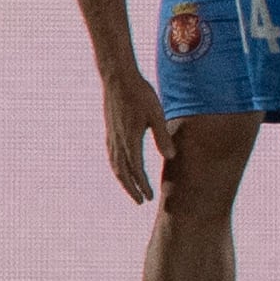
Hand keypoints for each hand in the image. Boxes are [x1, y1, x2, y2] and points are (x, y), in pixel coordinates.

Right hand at [103, 63, 173, 204]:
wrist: (118, 79)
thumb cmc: (141, 95)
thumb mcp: (157, 115)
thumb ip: (162, 136)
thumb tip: (170, 157)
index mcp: (130, 140)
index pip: (136, 170)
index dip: (142, 185)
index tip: (149, 197)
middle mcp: (118, 142)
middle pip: (123, 173)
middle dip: (132, 189)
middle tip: (140, 202)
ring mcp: (111, 137)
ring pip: (115, 166)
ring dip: (124, 181)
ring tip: (131, 190)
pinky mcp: (109, 131)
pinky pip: (111, 156)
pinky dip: (117, 168)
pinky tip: (122, 169)